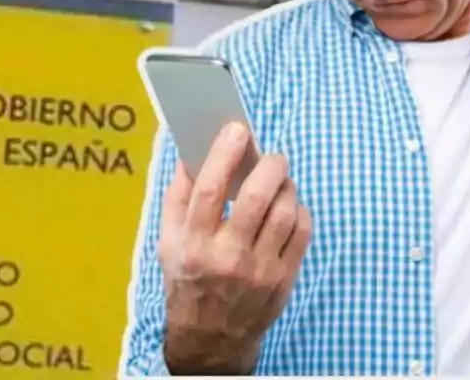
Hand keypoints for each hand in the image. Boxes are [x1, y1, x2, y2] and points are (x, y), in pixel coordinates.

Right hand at [158, 123, 310, 374]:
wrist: (211, 338)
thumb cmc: (187, 281)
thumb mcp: (167, 241)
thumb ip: (178, 197)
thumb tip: (190, 153)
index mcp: (192, 244)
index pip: (209, 190)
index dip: (224, 154)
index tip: (237, 130)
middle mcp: (227, 257)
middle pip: (255, 198)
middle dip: (269, 166)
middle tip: (271, 156)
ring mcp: (260, 271)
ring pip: (285, 213)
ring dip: (287, 186)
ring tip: (280, 179)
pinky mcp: (284, 280)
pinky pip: (302, 234)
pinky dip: (300, 211)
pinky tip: (289, 206)